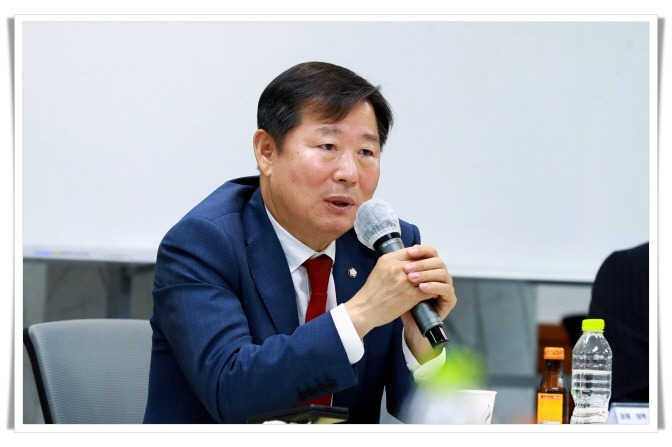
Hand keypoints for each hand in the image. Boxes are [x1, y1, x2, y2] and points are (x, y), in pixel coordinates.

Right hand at [344, 244, 456, 350]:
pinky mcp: (410, 295)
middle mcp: (396, 268)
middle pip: (421, 262)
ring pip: (427, 275)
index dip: (420, 257)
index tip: (424, 262)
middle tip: (433, 272)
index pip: (412, 251)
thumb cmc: (371, 292)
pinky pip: (428, 289)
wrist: (365, 310)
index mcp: (388, 260)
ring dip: (433, 279)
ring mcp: (404, 282)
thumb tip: (409, 261)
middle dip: (428, 267)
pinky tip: (433, 293)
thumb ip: (393, 263)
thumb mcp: (379, 270)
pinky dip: (433, 291)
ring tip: (435, 282)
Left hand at [400, 245, 455, 362]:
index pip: (430, 252)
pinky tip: (422, 288)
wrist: (408, 324)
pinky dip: (434, 286)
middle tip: (407, 269)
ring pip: (442, 273)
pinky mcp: (449, 299)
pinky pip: (446, 288)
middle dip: (422, 263)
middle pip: (437, 261)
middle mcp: (439, 275)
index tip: (409, 252)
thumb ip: (402, 268)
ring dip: (426, 274)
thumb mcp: (398, 282)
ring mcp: (446, 286)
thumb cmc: (400, 302)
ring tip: (412, 279)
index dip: (421, 250)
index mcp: (429, 268)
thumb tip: (398, 252)